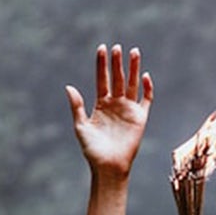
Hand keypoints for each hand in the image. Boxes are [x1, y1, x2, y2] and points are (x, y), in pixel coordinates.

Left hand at [66, 42, 152, 180]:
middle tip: (117, 48)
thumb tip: (68, 86)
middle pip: (117, 78)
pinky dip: (147, 88)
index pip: (102, 79)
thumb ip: (76, 106)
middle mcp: (115, 104)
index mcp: (100, 104)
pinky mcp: (140, 118)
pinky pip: (146, 99)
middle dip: (117, 63)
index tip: (101, 49)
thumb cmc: (92, 150)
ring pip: (132, 84)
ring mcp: (128, 109)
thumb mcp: (81, 126)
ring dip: (133, 68)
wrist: (108, 166)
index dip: (101, 64)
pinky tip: (144, 76)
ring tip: (134, 52)